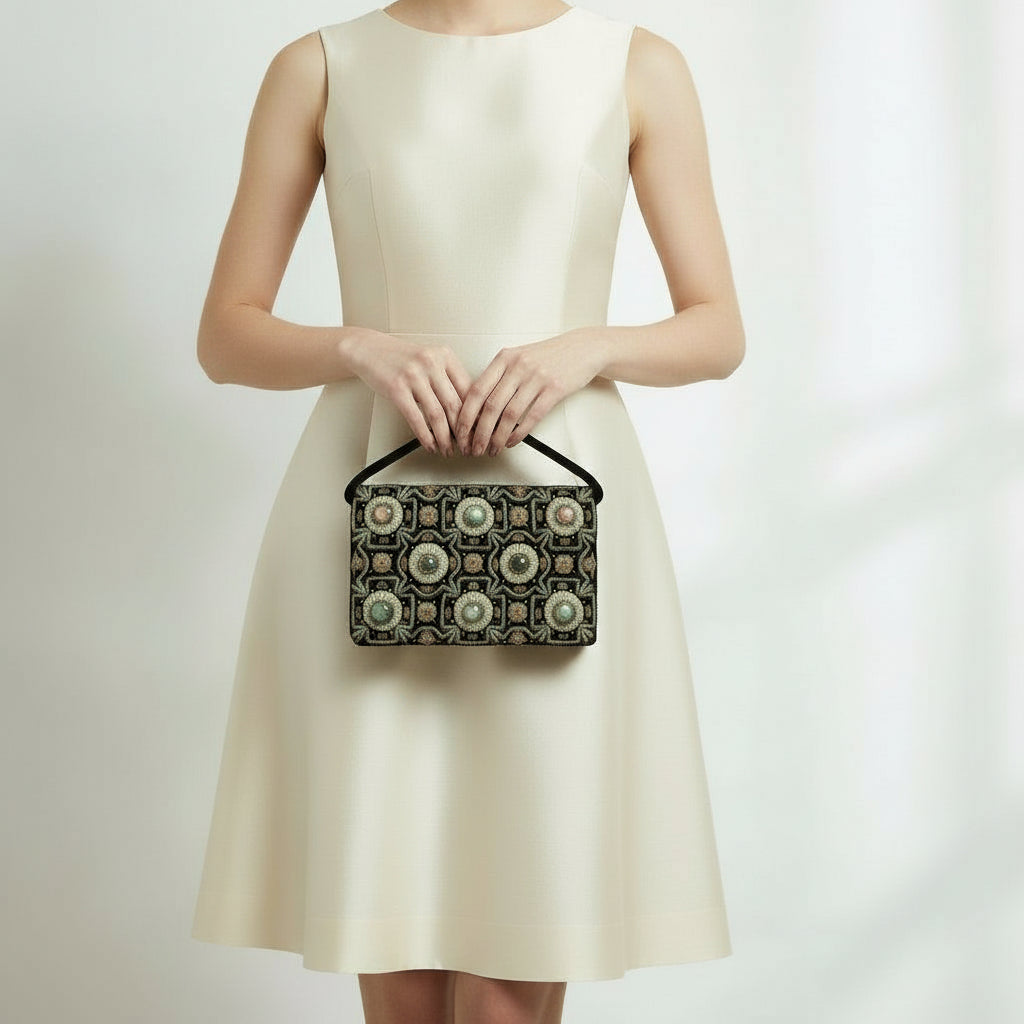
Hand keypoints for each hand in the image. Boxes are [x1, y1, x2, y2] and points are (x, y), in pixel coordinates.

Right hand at [343, 333, 472, 454]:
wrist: (369, 349)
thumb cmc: (400, 358)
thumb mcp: (430, 361)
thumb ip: (448, 380)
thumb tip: (467, 411)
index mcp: (445, 356)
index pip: (469, 390)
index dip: (475, 415)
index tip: (478, 431)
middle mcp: (431, 363)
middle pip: (455, 405)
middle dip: (463, 432)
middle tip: (466, 446)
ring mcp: (413, 375)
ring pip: (437, 415)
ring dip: (444, 438)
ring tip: (447, 449)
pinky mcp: (397, 388)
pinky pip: (416, 418)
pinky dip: (425, 436)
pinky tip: (429, 444)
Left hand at [454, 328, 607, 454]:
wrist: (582, 348)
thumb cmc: (549, 356)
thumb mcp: (519, 358)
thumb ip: (499, 377)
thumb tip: (478, 407)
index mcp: (504, 358)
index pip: (476, 390)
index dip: (465, 415)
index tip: (460, 432)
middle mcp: (517, 366)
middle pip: (490, 406)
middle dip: (479, 433)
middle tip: (474, 447)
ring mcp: (536, 377)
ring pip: (509, 415)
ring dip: (498, 437)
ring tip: (493, 449)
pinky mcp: (554, 389)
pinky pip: (531, 417)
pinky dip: (518, 433)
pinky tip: (511, 441)